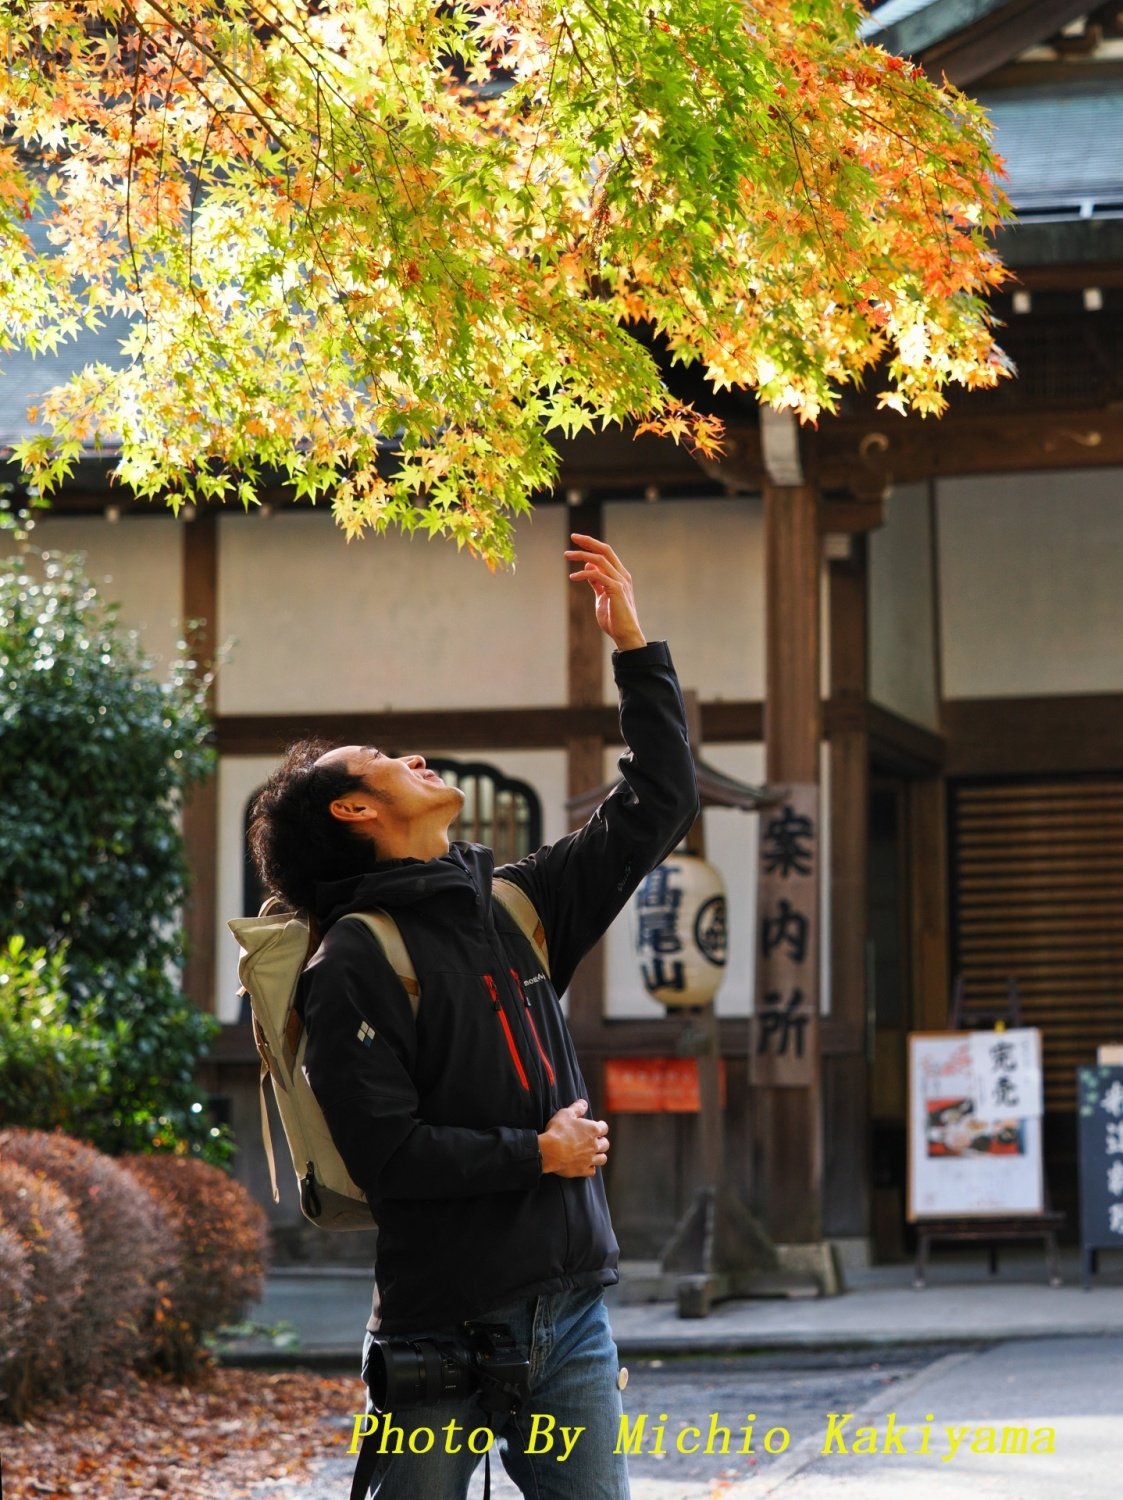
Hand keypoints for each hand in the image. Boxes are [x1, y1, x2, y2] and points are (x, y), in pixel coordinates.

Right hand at [538, 1099, 610, 1177]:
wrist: (549, 1151)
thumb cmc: (558, 1131)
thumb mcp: (566, 1114)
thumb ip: (577, 1108)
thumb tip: (584, 1103)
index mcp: (592, 1130)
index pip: (604, 1128)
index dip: (601, 1126)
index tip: (598, 1127)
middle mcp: (594, 1145)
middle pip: (605, 1144)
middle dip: (602, 1142)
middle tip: (595, 1140)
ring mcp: (589, 1159)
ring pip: (602, 1159)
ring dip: (599, 1155)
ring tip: (593, 1153)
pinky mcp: (582, 1170)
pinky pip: (592, 1171)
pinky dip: (590, 1168)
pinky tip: (586, 1165)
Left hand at [565, 534, 646, 651]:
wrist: (625, 635)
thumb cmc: (614, 618)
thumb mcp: (602, 596)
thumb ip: (597, 582)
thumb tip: (588, 567)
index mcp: (620, 575)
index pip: (606, 552)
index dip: (592, 544)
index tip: (576, 540)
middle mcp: (622, 575)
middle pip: (605, 550)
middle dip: (588, 541)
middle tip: (572, 536)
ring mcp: (621, 581)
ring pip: (600, 560)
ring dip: (581, 555)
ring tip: (566, 555)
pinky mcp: (617, 590)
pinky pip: (597, 575)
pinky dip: (583, 573)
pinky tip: (572, 577)